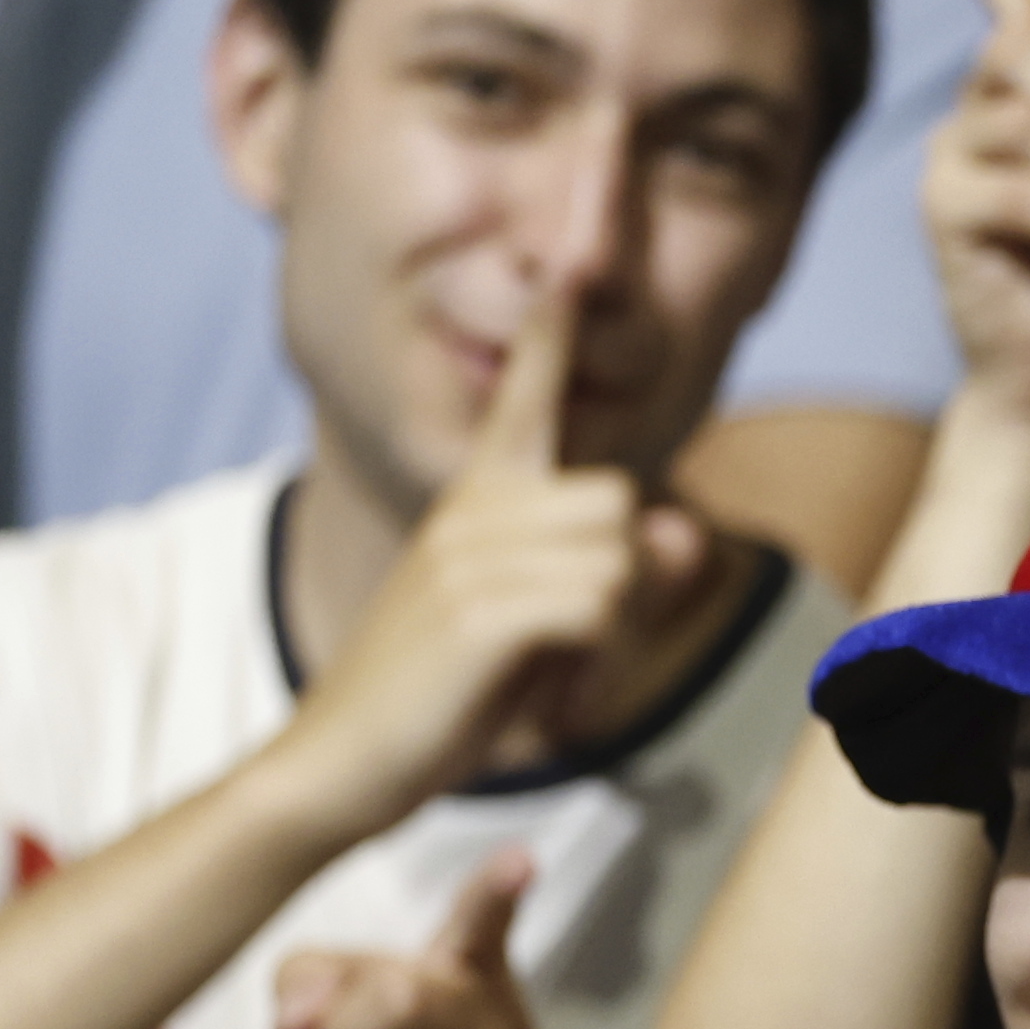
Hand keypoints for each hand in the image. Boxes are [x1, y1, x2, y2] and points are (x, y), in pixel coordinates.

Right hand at [280, 282, 726, 837]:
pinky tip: (552, 698)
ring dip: (613, 629)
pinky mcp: (482, 612)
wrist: (339, 761)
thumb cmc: (444, 698)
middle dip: (623, 582)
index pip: (524, 398)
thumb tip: (690, 532)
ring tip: (553, 678)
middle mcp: (472, 511)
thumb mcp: (541, 632)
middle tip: (570, 654)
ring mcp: (470, 557)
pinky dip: (598, 661)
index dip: (550, 335)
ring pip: (619, 555)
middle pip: (620, 500)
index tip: (570, 267)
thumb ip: (622, 579)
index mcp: (476, 501)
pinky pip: (601, 605)